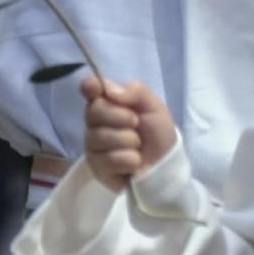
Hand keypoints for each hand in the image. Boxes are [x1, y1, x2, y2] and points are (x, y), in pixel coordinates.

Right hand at [82, 76, 177, 191]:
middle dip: (121, 117)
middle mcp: (95, 122)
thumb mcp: (154, 107)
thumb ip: (136, 92)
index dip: (89, 86)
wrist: (165, 165)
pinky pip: (108, 160)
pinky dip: (128, 159)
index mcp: (109, 102)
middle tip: (136, 123)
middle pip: (94, 111)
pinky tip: (134, 162)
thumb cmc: (158, 132)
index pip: (90, 88)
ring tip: (138, 145)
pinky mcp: (97, 168)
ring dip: (128, 141)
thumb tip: (110, 90)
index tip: (94, 87)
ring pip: (100, 137)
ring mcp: (93, 146)